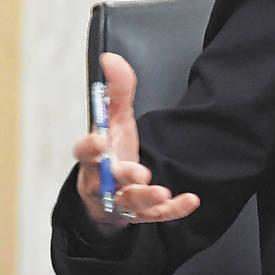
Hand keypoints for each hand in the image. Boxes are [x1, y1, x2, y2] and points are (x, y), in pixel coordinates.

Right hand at [72, 52, 199, 230]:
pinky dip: (173, 210)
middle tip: (139, 172)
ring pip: (130, 203)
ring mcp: (120, 200)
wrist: (114, 193)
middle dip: (122, 176)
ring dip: (146, 197)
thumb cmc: (114, 152)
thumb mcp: (116, 120)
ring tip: (162, 191)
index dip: (89, 148)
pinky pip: (157, 216)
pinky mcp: (140, 215)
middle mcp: (103, 182)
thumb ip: (117, 91)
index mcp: (93, 158)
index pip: (83, 154)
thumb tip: (111, 58)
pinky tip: (191, 200)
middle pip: (106, 182)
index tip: (99, 141)